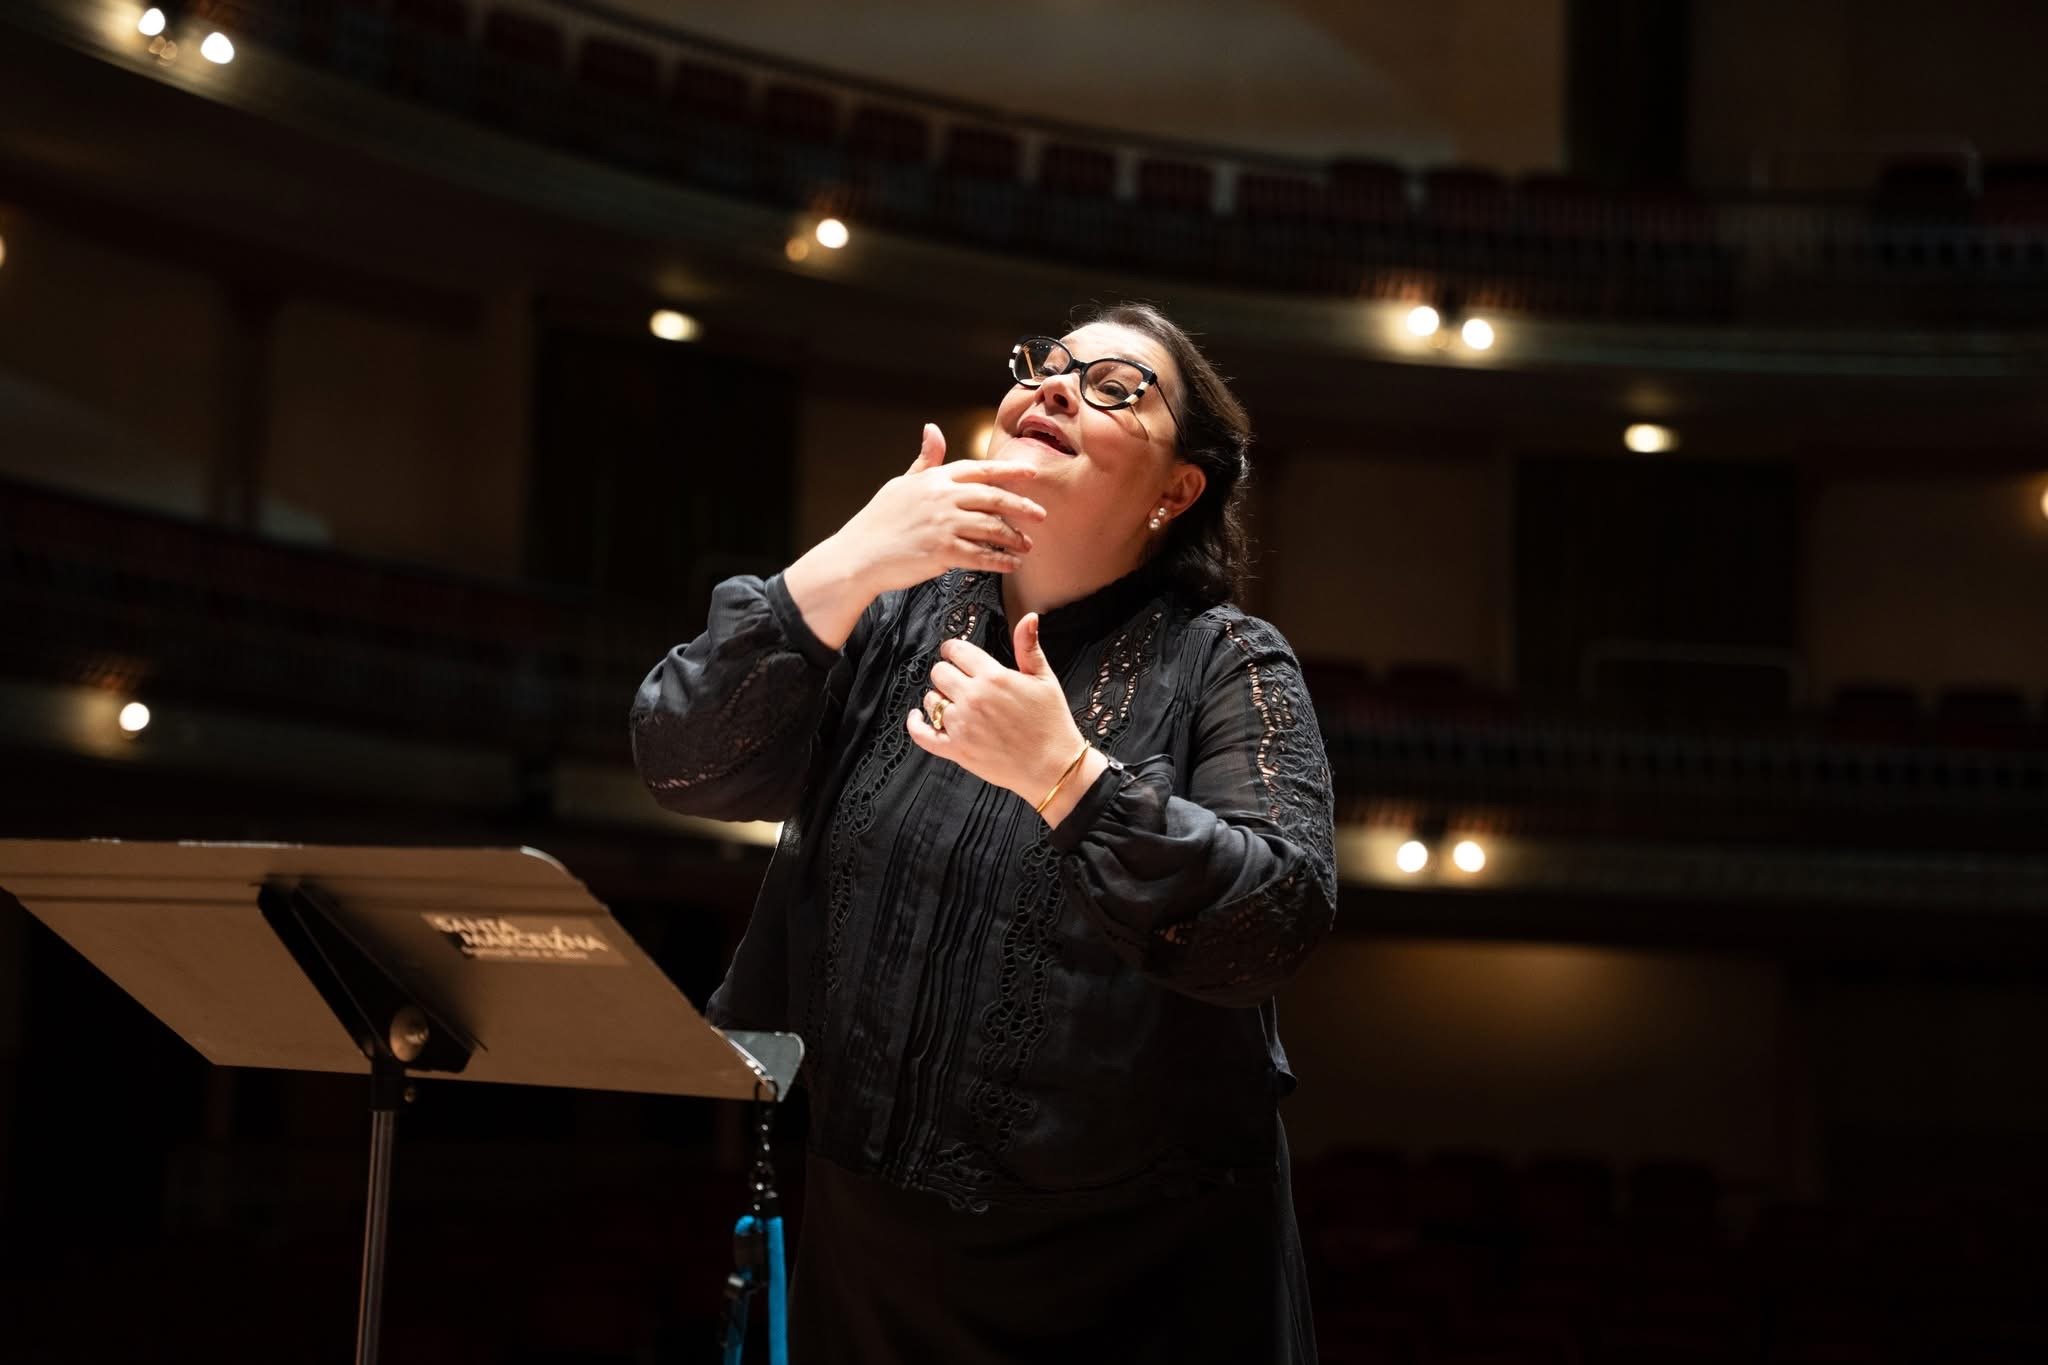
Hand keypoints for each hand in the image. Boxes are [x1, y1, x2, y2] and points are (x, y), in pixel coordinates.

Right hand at [831, 424, 1047, 596]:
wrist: (859, 555)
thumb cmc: (879, 520)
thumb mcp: (901, 484)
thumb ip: (925, 461)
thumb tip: (932, 429)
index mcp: (935, 479)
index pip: (981, 470)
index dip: (1010, 472)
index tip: (1032, 474)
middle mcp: (942, 498)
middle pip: (994, 498)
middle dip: (1022, 506)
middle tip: (1040, 515)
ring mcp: (943, 524)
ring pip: (992, 528)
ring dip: (1014, 538)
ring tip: (1026, 545)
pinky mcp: (943, 551)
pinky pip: (981, 556)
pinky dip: (1000, 561)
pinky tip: (1012, 565)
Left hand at [908, 612, 1091, 808]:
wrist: (1053, 766)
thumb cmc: (1051, 722)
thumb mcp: (1044, 679)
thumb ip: (1029, 647)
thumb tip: (1028, 618)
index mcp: (993, 677)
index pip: (957, 651)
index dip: (953, 650)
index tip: (955, 653)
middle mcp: (973, 698)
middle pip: (939, 673)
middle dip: (947, 673)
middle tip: (957, 679)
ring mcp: (961, 725)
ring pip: (930, 700)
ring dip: (937, 698)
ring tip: (952, 701)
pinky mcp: (956, 749)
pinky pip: (923, 734)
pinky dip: (915, 724)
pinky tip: (917, 717)